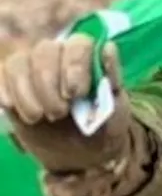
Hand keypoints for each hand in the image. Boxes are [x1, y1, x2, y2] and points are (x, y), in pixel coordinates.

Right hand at [0, 35, 134, 173]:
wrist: (84, 151)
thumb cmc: (103, 124)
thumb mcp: (115, 105)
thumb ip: (112, 76)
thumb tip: (108, 47)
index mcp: (87, 57)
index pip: (78, 44)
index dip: (75, 67)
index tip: (76, 95)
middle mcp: (58, 56)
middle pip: (45, 51)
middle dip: (48, 83)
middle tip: (58, 113)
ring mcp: (32, 69)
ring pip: (19, 63)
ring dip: (25, 91)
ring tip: (37, 117)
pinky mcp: (11, 86)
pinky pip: (0, 74)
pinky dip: (2, 88)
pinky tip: (10, 105)